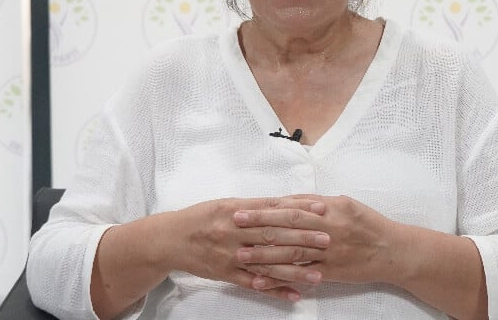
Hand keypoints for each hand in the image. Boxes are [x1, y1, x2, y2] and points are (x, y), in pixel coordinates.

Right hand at [169, 197, 329, 300]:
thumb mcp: (226, 204)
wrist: (170, 239)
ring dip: (294, 270)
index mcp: (235, 210)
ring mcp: (230, 255)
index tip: (320, 210)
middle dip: (302, 238)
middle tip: (327, 240)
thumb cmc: (201, 217)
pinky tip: (294, 295)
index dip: (298, 209)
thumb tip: (287, 203)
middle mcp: (233, 232)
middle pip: (273, 236)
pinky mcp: (226, 274)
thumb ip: (255, 206)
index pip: (272, 209)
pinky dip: (275, 290)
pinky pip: (254, 284)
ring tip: (318, 274)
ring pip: (267, 264)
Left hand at [233, 195, 397, 285]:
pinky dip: (281, 278)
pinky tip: (264, 279)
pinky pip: (302, 275)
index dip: (265, 210)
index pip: (290, 209)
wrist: (393, 250)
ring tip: (242, 255)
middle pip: (287, 230)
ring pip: (291, 254)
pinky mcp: (330, 272)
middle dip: (258, 229)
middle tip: (234, 228)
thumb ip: (316, 202)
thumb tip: (289, 200)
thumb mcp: (344, 204)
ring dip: (264, 255)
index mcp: (329, 210)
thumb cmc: (368, 223)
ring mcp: (328, 253)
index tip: (244, 210)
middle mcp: (327, 230)